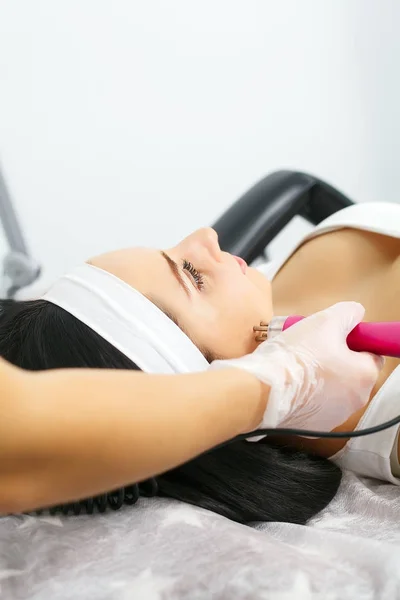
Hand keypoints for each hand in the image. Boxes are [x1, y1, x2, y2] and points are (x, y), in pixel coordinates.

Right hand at [210, 302, 382, 431]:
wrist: (263, 389)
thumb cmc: (295, 356)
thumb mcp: (325, 320)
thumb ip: (349, 313)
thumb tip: (355, 314)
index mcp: (364, 375)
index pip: (372, 353)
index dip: (353, 341)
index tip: (335, 337)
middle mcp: (355, 400)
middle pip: (352, 373)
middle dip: (335, 360)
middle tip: (312, 348)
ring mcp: (334, 416)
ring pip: (333, 390)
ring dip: (321, 378)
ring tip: (298, 365)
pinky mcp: (313, 427)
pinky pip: (315, 405)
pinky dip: (307, 395)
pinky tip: (292, 383)